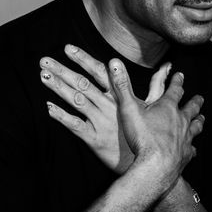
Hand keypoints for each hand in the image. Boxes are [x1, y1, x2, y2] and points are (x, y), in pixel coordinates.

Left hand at [41, 44, 170, 172]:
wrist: (149, 163)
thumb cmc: (150, 134)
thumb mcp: (155, 106)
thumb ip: (158, 84)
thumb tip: (169, 67)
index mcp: (121, 96)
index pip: (99, 72)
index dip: (83, 59)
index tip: (68, 48)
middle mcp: (109, 106)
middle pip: (82, 83)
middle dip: (62, 70)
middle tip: (44, 60)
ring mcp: (100, 121)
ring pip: (76, 100)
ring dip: (58, 87)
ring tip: (43, 76)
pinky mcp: (94, 139)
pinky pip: (75, 125)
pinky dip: (61, 116)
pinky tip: (48, 107)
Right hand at [107, 58, 203, 192]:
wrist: (155, 167)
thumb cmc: (142, 137)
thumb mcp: (128, 108)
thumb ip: (121, 85)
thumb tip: (114, 62)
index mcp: (168, 107)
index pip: (175, 90)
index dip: (177, 81)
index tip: (180, 75)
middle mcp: (180, 121)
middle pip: (191, 108)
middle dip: (195, 101)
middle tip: (200, 98)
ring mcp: (185, 138)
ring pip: (195, 127)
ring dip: (198, 121)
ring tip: (201, 119)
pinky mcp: (185, 155)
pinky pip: (191, 149)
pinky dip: (192, 147)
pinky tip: (193, 149)